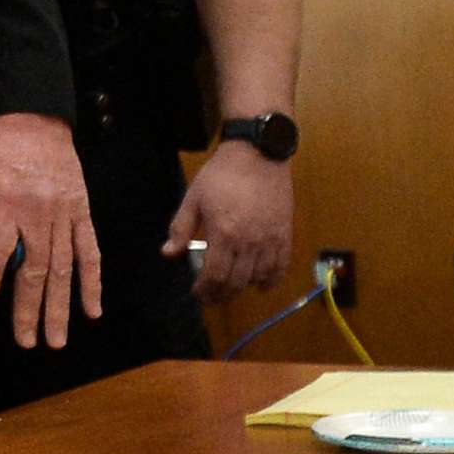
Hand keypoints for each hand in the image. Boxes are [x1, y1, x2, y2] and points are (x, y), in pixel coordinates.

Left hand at [0, 112, 102, 347]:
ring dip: (60, 308)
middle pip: (33, 272)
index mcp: (2, 205)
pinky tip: (92, 310)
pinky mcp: (82, 212)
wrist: (33, 117)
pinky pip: (90, 253)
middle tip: (27, 342)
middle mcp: (35, 215)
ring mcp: (63, 215)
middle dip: (28, 311)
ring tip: (56, 340)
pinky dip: (92, 283)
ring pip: (63, 269)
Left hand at [164, 140, 292, 299]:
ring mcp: (270, 240)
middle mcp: (249, 242)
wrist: (257, 156)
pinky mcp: (285, 234)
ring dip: (243, 288)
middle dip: (221, 295)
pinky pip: (281, 266)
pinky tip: (261, 285)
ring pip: (258, 277)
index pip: (215, 275)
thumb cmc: (221, 175)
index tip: (198, 293)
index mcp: (223, 234)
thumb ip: (181, 228)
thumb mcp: (193, 198)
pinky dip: (271, 280)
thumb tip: (168, 253)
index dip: (205, 290)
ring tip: (230, 289)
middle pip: (236, 282)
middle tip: (211, 297)